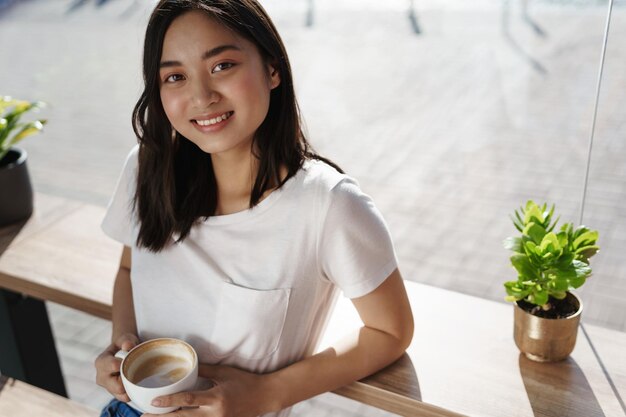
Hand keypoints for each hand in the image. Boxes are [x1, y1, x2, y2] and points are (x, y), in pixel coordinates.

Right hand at [94, 333, 139, 402]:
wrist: (124, 352)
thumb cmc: (125, 344)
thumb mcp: (125, 338)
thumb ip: (127, 341)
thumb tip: (128, 346)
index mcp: (101, 362)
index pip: (113, 366)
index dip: (124, 364)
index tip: (132, 360)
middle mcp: (101, 377)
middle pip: (116, 386)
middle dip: (129, 380)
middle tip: (137, 372)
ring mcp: (108, 387)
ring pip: (122, 394)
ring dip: (132, 387)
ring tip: (137, 377)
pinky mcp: (115, 393)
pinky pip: (125, 398)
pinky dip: (132, 392)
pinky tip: (137, 384)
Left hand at [142, 364, 274, 416]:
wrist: (265, 396)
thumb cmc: (245, 382)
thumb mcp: (225, 373)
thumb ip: (205, 370)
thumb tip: (187, 363)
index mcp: (216, 398)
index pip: (188, 401)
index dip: (170, 402)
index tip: (154, 400)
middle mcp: (215, 414)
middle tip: (143, 416)